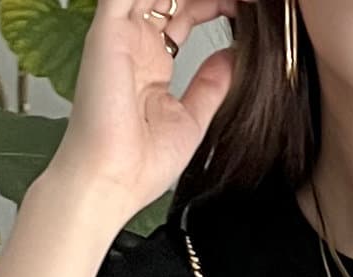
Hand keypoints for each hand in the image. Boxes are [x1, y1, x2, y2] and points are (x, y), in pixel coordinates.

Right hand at [47, 0, 243, 227]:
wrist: (112, 182)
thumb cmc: (139, 165)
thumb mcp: (191, 120)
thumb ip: (211, 85)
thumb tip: (233, 57)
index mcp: (152, 63)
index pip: (183, 15)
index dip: (214, 5)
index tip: (244, 9)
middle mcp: (135, 44)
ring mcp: (120, 34)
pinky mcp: (108, 31)